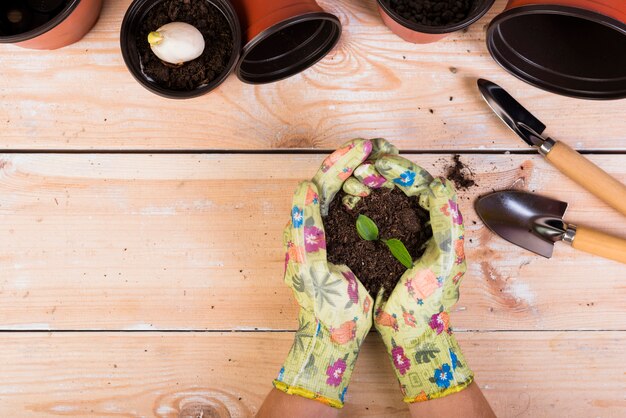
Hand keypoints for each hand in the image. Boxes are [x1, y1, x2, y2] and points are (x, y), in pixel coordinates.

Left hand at [274, 141, 374, 407]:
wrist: (335, 338)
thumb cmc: (327, 310)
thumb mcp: (313, 270)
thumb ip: (305, 229)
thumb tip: (306, 185)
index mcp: (306, 228)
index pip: (322, 183)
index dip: (343, 160)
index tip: (366, 145)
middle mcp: (315, 226)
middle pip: (334, 182)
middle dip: (356, 160)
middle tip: (381, 145)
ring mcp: (331, 233)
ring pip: (345, 193)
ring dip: (363, 173)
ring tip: (385, 157)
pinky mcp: (346, 243)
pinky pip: (357, 210)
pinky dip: (371, 194)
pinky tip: (387, 188)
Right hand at [357, 152, 471, 402]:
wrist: (408, 334)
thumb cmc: (427, 304)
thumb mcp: (443, 262)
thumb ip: (447, 223)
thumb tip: (439, 183)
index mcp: (440, 223)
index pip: (423, 185)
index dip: (402, 170)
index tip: (380, 163)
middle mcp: (421, 223)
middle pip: (401, 185)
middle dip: (381, 171)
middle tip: (361, 167)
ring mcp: (399, 232)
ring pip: (383, 196)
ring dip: (368, 183)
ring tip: (352, 179)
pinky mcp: (381, 243)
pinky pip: (369, 214)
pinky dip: (358, 202)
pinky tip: (346, 198)